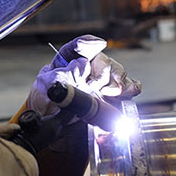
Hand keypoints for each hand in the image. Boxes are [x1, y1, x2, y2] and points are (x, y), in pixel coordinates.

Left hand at [25, 35, 140, 175]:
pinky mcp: (111, 95)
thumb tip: (81, 66)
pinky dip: (131, 88)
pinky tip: (129, 93)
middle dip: (104, 70)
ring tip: (114, 91)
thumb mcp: (45, 91)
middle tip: (100, 85)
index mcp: (64, 62)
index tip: (97, 44)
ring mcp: (99, 81)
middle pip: (101, 60)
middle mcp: (85, 68)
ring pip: (116, 72)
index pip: (77, 48)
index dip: (87, 43)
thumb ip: (60, 77)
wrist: (55, 131)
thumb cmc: (46, 106)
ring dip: (118, 80)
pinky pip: (128, 86)